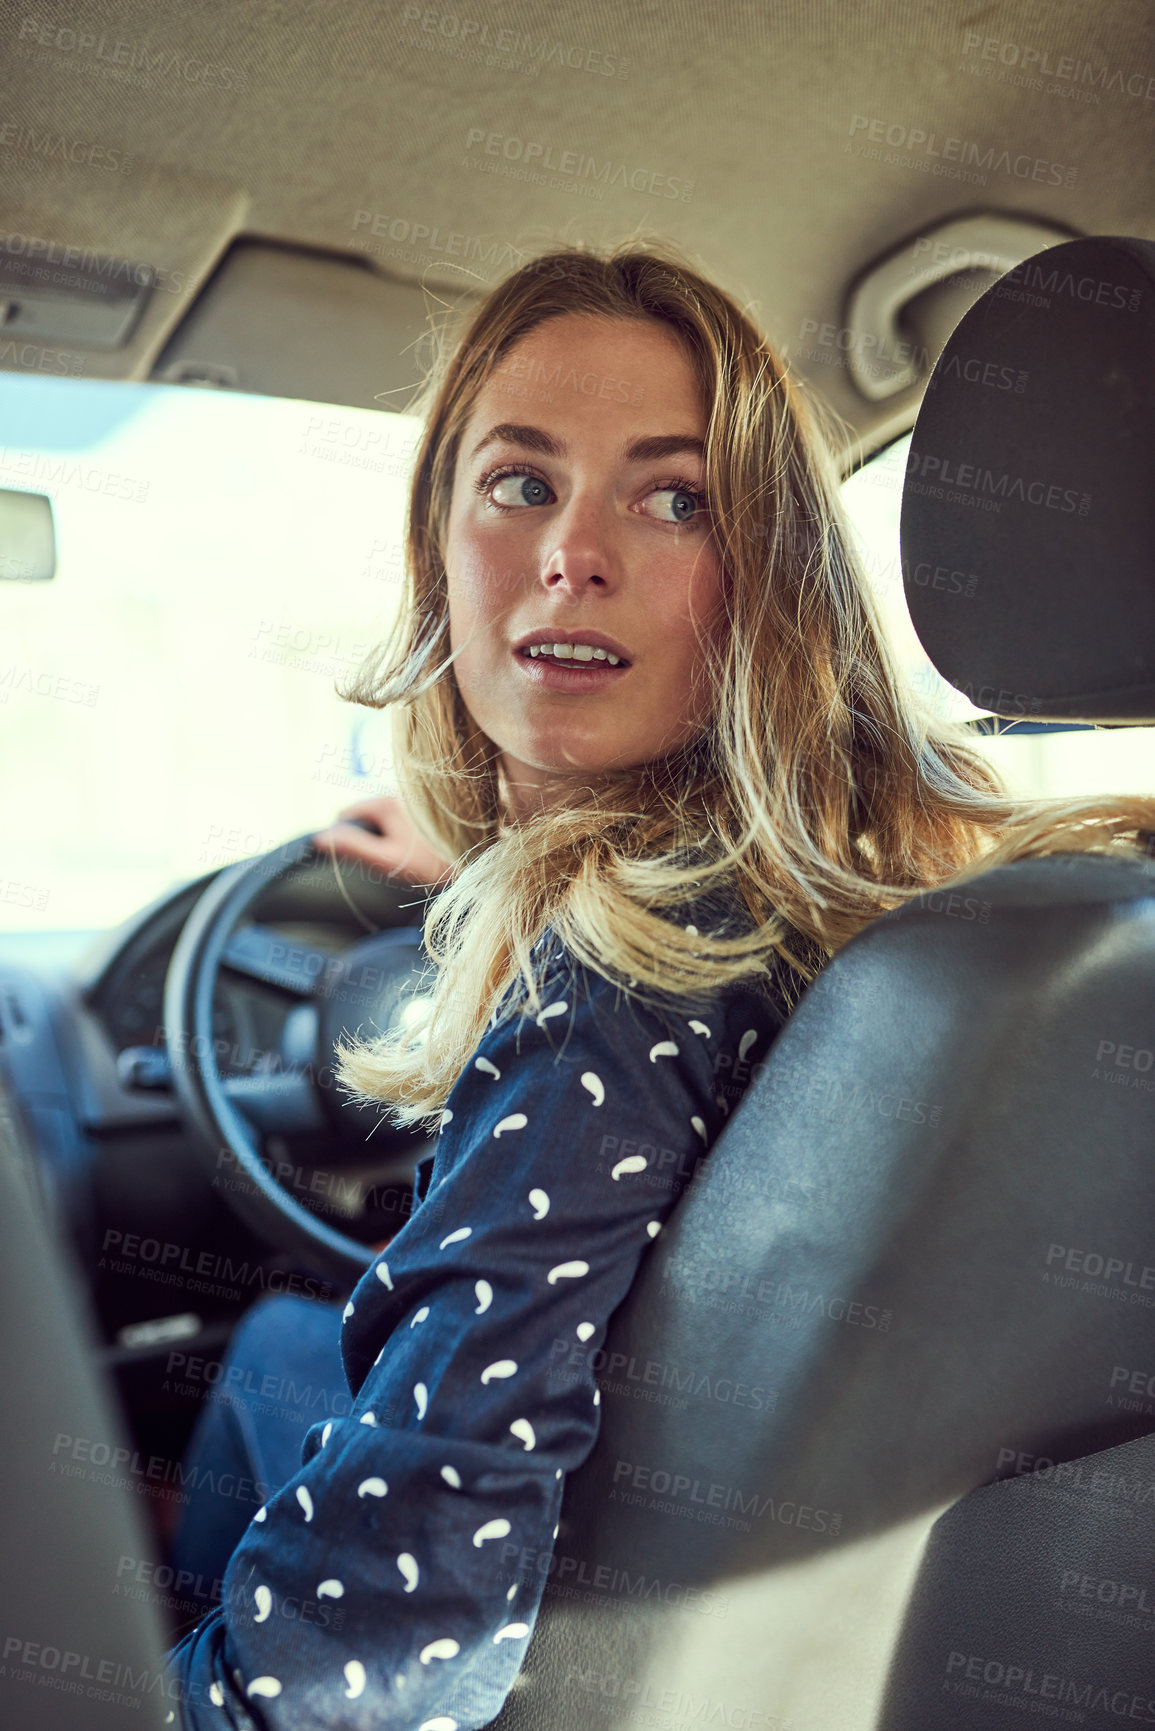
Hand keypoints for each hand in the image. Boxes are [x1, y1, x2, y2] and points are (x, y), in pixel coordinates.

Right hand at [311, 795, 455, 888]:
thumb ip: (354, 847)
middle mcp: (401, 792)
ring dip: (386, 831)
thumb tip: (320, 838)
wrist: (479, 861)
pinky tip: (419, 847)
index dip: (343, 835)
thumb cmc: (433, 864)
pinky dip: (403, 828)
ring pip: (387, 813)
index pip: (347, 813)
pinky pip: (405, 814)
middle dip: (367, 833)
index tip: (353, 856)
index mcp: (386, 802)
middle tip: (382, 859)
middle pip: (367, 812)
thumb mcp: (388, 859)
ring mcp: (417, 797)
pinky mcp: (432, 806)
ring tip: (404, 855)